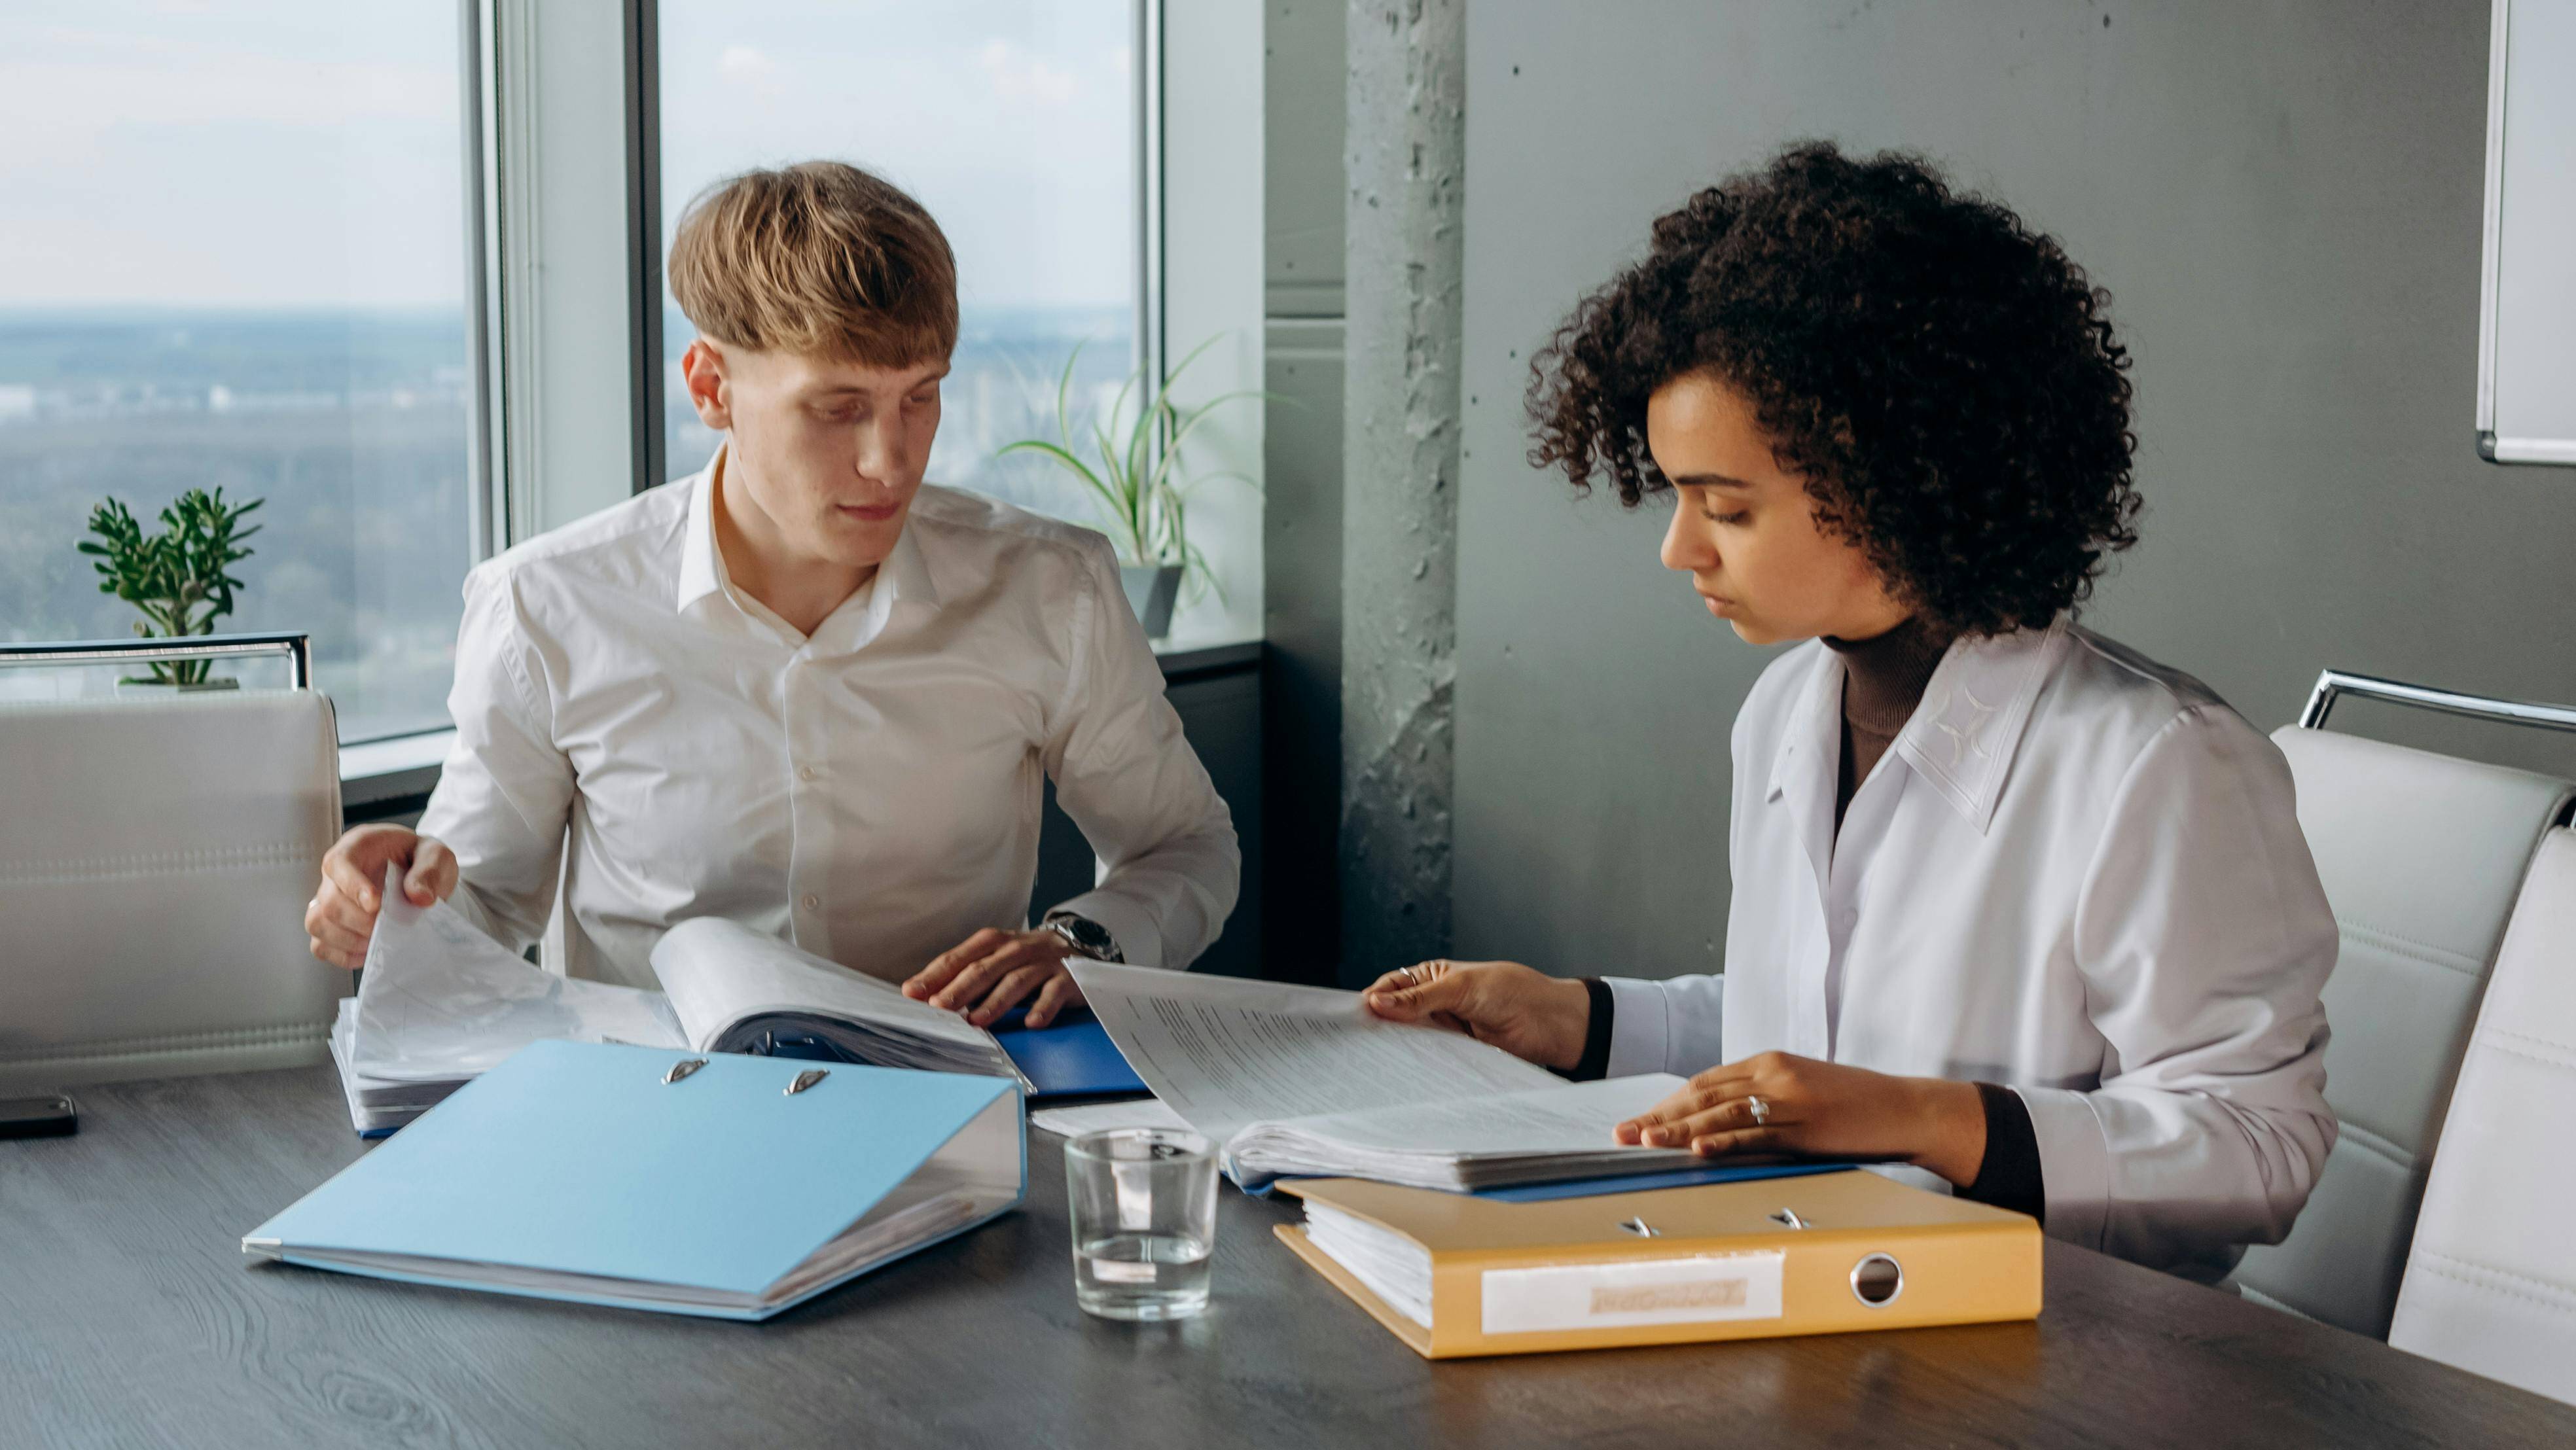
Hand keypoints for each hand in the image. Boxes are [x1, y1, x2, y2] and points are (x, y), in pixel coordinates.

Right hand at [305, 824, 458, 969]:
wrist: (421, 876)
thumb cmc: (421, 860)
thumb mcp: (436, 856)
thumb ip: (429, 871)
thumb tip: (419, 897)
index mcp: (358, 847)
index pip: (339, 863)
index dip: (352, 886)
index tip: (376, 905)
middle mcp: (336, 873)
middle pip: (328, 901)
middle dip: (359, 921)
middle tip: (387, 928)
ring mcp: (329, 899)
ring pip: (317, 922)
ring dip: (348, 940)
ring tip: (378, 941)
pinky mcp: (331, 924)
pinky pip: (320, 945)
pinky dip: (341, 954)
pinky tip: (367, 952)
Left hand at [904, 928, 1084, 1027]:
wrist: (1078, 945)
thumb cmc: (1025, 958)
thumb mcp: (994, 959)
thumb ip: (964, 974)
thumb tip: (923, 994)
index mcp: (992, 942)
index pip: (958, 958)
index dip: (935, 975)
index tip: (913, 992)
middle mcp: (1016, 949)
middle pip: (984, 968)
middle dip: (960, 988)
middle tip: (940, 1007)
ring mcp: (1042, 963)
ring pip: (1016, 981)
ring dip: (995, 1001)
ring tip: (977, 1020)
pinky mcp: (1067, 979)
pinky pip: (1054, 993)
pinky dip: (1043, 1008)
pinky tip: (1032, 1022)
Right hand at [1361, 959, 1591, 1071]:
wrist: (1552, 1024)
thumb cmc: (1514, 992)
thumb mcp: (1462, 987)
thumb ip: (1420, 998)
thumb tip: (1377, 1003)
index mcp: (1432, 977)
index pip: (1391, 988)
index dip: (1371, 1001)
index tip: (1352, 1018)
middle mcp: (1434, 1004)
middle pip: (1396, 1017)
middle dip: (1379, 1028)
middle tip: (1356, 1045)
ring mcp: (1445, 1031)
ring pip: (1411, 1040)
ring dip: (1397, 1049)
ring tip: (1375, 1062)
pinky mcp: (1456, 1055)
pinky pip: (1430, 1060)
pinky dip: (1418, 1065)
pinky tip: (1405, 1072)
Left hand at [1614, 1051, 1988, 1185]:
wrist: (1906, 1108)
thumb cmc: (1855, 1104)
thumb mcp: (1801, 1091)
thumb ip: (1762, 1100)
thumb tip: (1718, 1123)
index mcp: (1768, 1063)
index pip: (1705, 1082)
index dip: (1667, 1103)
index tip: (1638, 1122)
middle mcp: (1773, 1074)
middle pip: (1703, 1095)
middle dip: (1658, 1116)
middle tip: (1622, 1135)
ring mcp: (1790, 1099)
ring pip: (1721, 1114)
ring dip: (1678, 1129)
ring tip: (1644, 1142)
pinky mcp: (1807, 1125)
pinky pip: (1757, 1135)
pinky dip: (1724, 1142)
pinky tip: (1697, 1150)